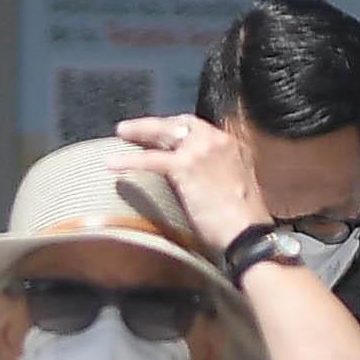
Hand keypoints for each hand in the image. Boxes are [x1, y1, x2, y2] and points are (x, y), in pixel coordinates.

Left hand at [110, 113, 270, 258]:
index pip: (199, 129)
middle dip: (157, 125)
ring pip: (164, 134)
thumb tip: (195, 182)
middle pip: (180, 124)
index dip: (178, 130)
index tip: (163, 135)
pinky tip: (111, 164)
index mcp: (232, 146)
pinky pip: (151, 159)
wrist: (248, 234)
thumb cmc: (244, 224)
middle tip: (135, 130)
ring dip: (140, 132)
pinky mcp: (185, 166)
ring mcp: (201, 150)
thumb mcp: (236, 189)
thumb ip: (217, 177)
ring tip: (121, 134)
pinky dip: (129, 160)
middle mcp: (218, 141)